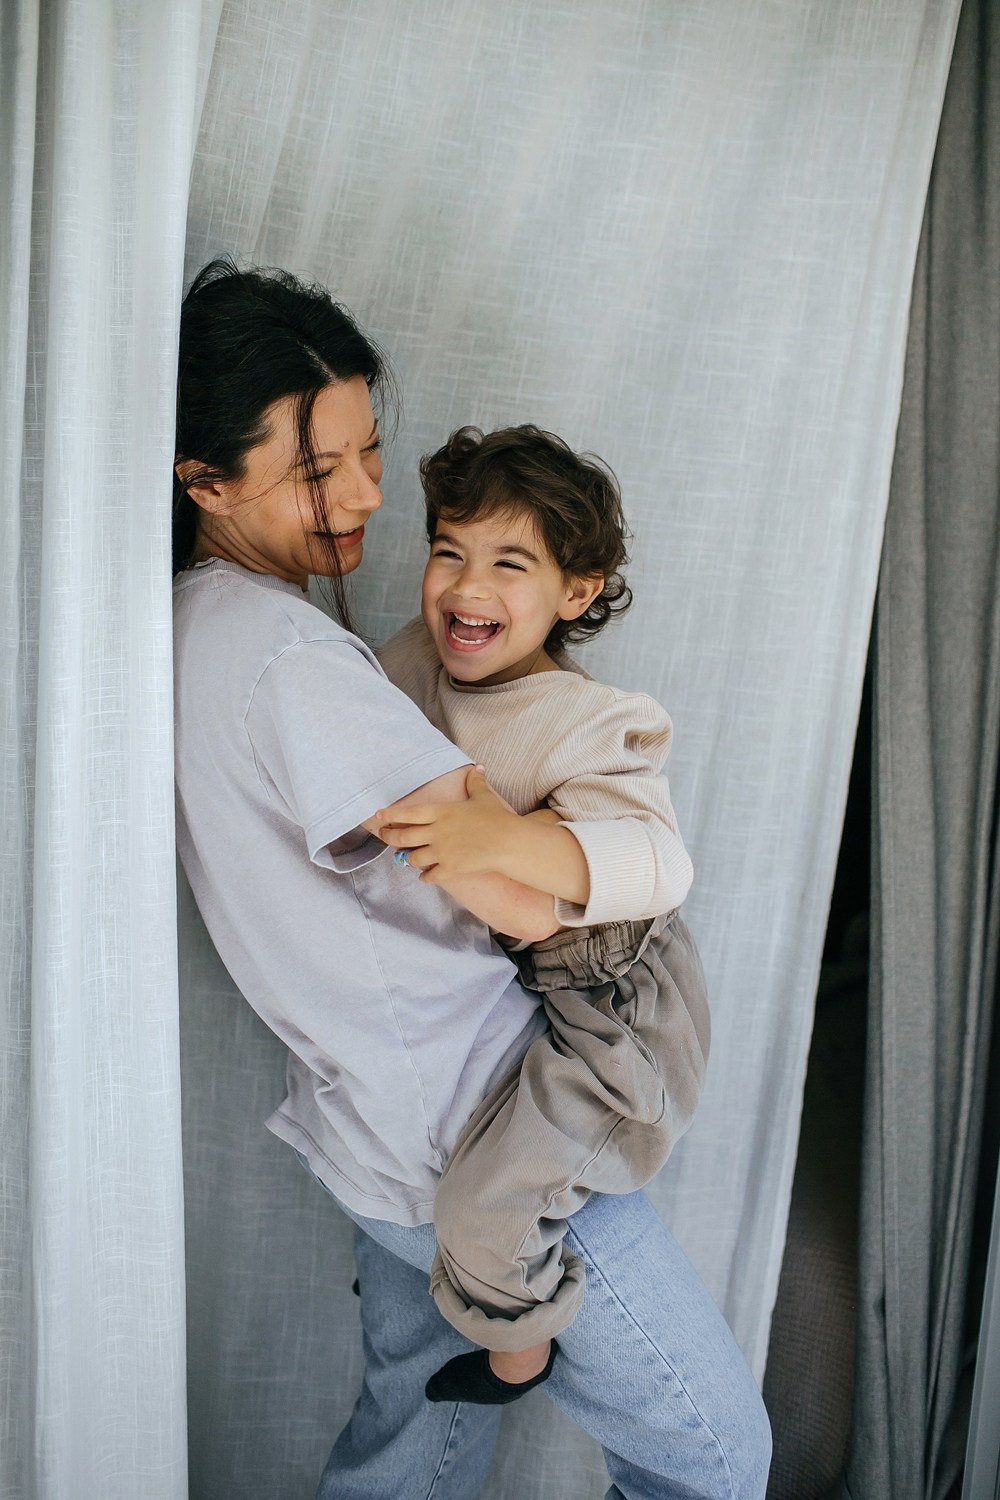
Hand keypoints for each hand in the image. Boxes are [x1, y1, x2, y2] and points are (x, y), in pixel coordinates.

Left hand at [375, 766, 520, 882]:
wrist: (509, 842)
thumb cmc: (496, 817)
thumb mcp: (483, 796)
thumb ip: (475, 782)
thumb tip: (478, 768)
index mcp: (440, 812)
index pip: (406, 813)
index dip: (389, 815)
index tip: (378, 816)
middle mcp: (435, 832)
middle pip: (402, 837)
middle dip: (389, 837)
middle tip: (385, 836)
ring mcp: (441, 852)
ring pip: (412, 859)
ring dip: (408, 858)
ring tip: (408, 857)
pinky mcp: (450, 869)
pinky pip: (429, 876)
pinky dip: (425, 876)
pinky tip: (425, 875)